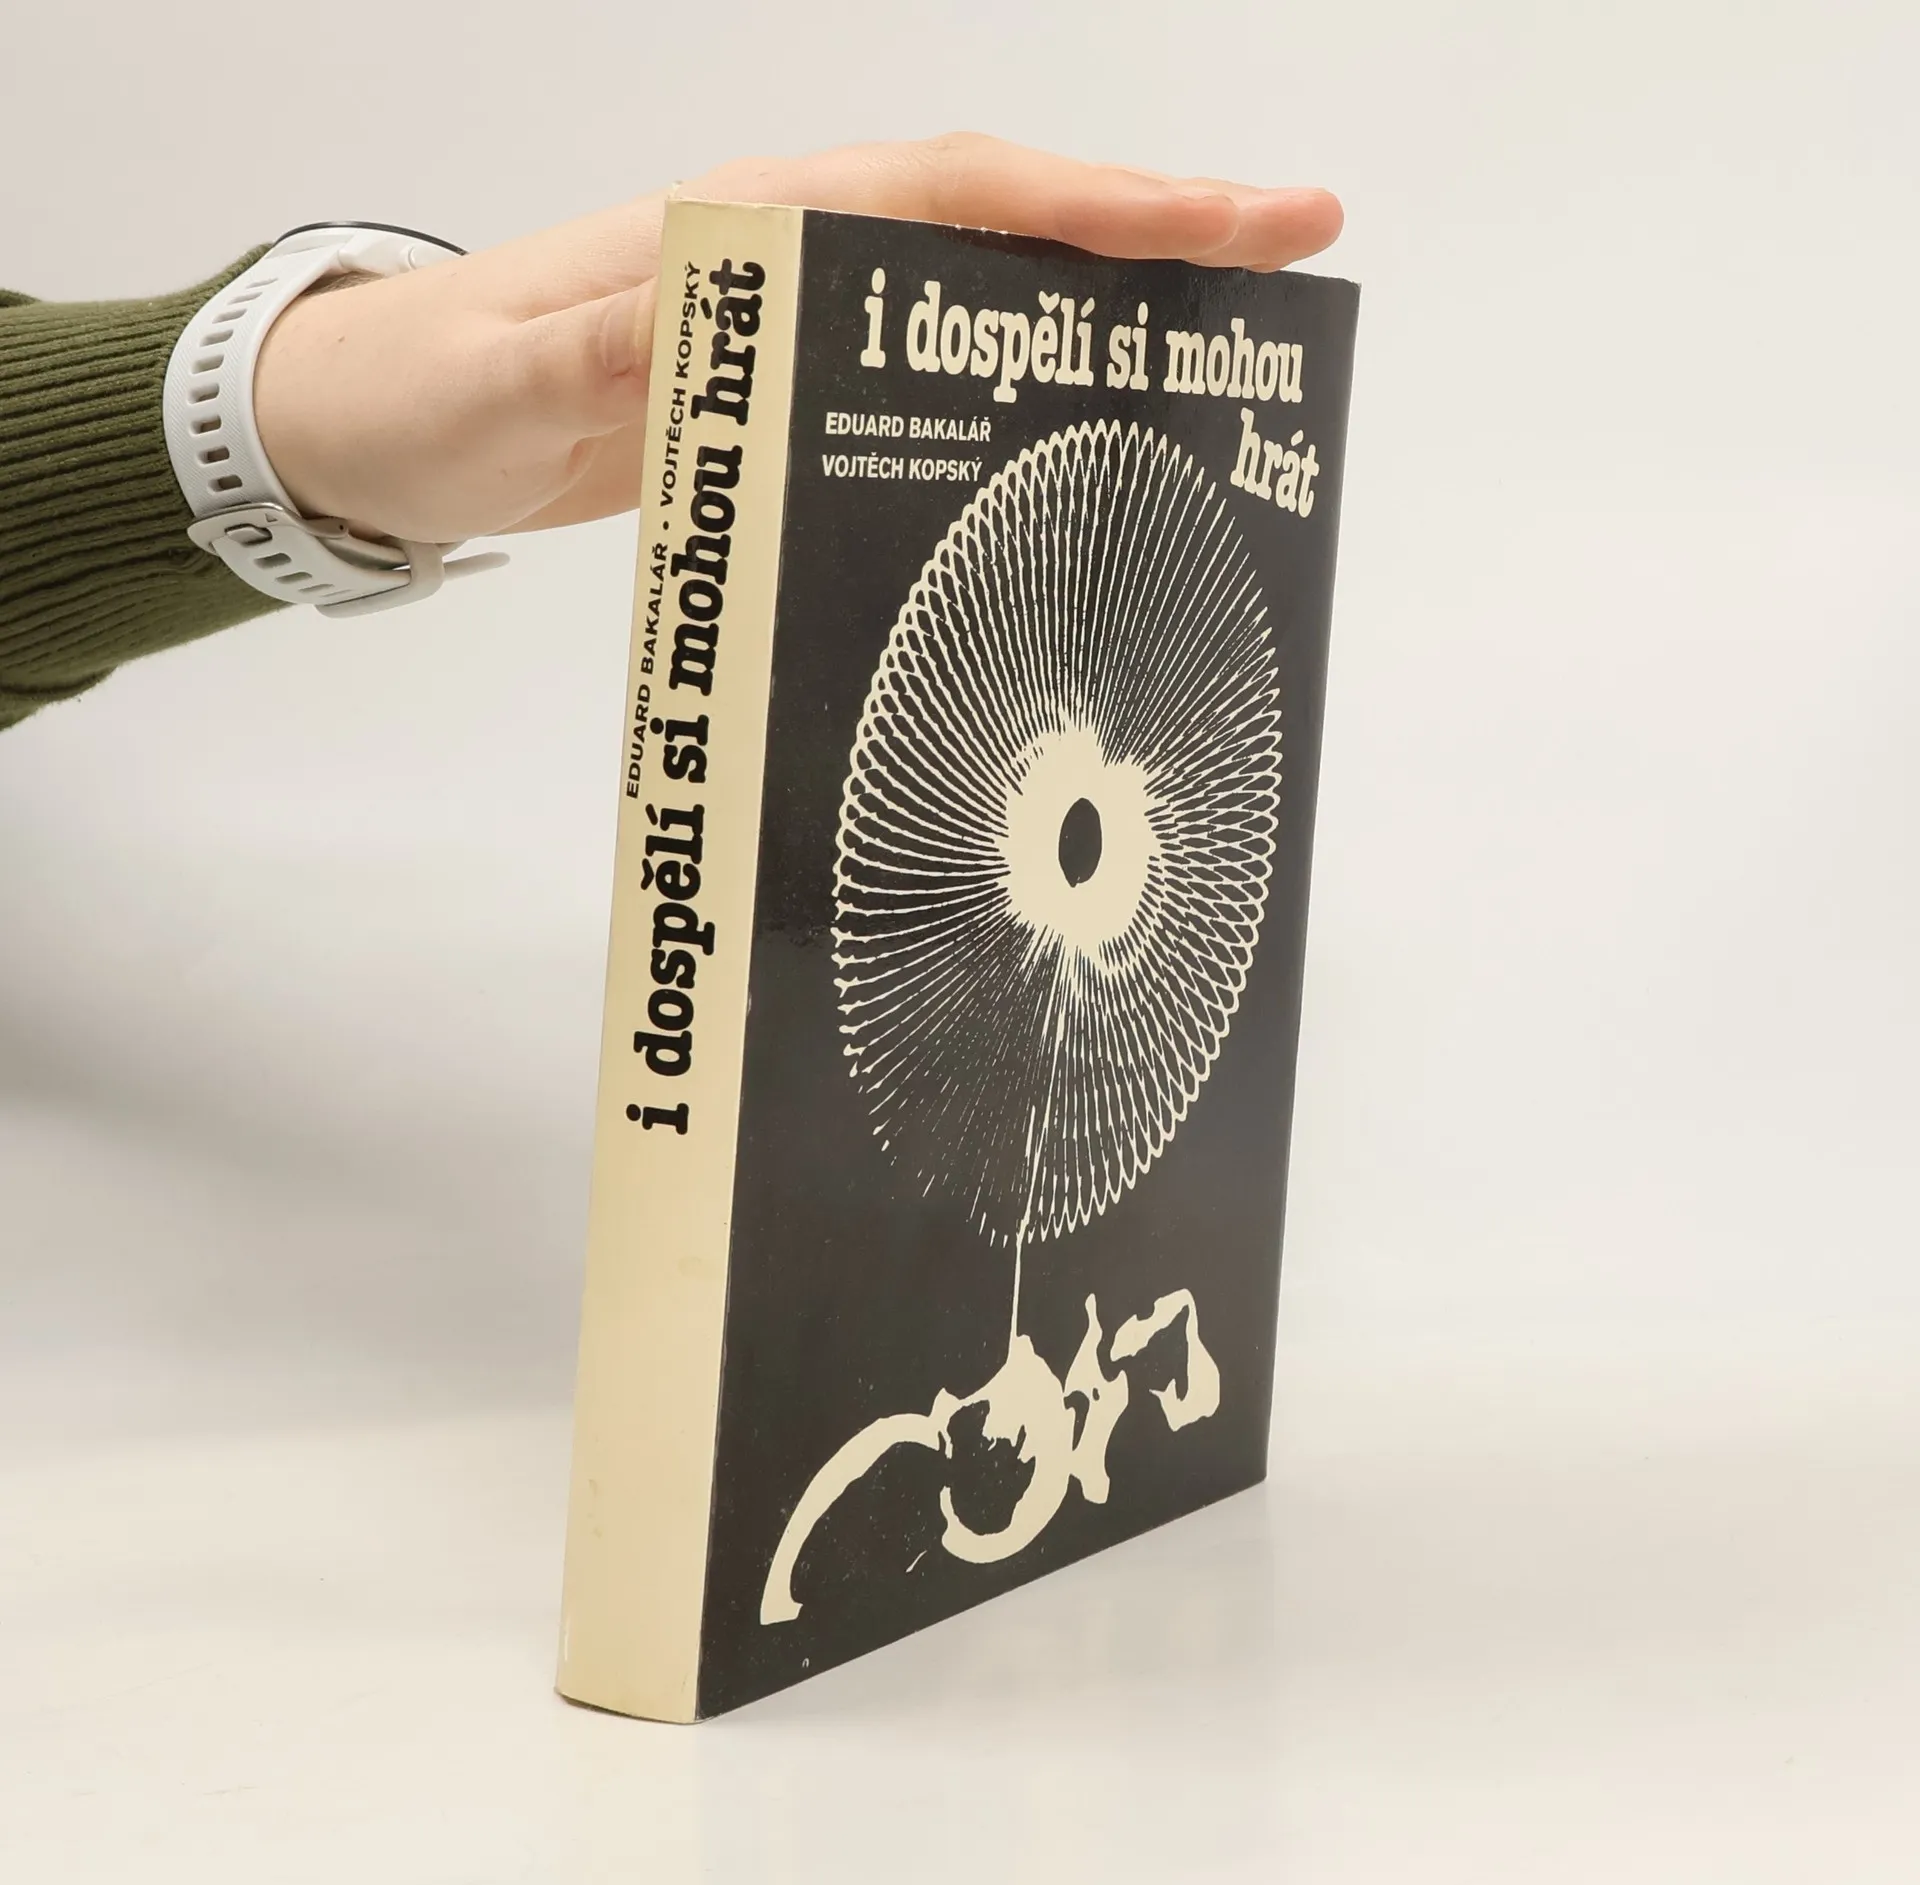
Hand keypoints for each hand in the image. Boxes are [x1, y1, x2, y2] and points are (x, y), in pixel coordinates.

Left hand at [252, 134, 1342, 546]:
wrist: (379, 427)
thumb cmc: (430, 396)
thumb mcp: (495, 379)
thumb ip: (588, 348)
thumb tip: (695, 312)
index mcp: (744, 226)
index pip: (955, 193)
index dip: (1099, 200)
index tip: (1233, 218)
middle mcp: (791, 250)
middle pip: (1004, 218)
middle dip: (1153, 227)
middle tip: (1296, 248)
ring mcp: (796, 317)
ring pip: (980, 287)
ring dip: (1103, 298)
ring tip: (1232, 336)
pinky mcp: (786, 386)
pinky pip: (931, 364)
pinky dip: (1020, 370)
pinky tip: (1082, 411)